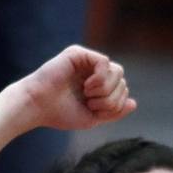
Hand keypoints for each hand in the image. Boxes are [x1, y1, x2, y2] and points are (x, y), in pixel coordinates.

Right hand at [21, 45, 136, 131]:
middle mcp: (93, 70)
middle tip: (92, 103)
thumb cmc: (60, 113)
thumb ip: (113, 112)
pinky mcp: (79, 54)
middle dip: (112, 97)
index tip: (95, 110)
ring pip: (116, 70)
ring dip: (106, 89)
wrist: (38, 107)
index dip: (115, 103)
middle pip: (121, 79)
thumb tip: (134, 103)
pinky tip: (87, 87)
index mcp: (97, 84)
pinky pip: (104, 62)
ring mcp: (86, 60)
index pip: (122, 88)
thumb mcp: (93, 117)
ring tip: (88, 95)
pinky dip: (100, 79)